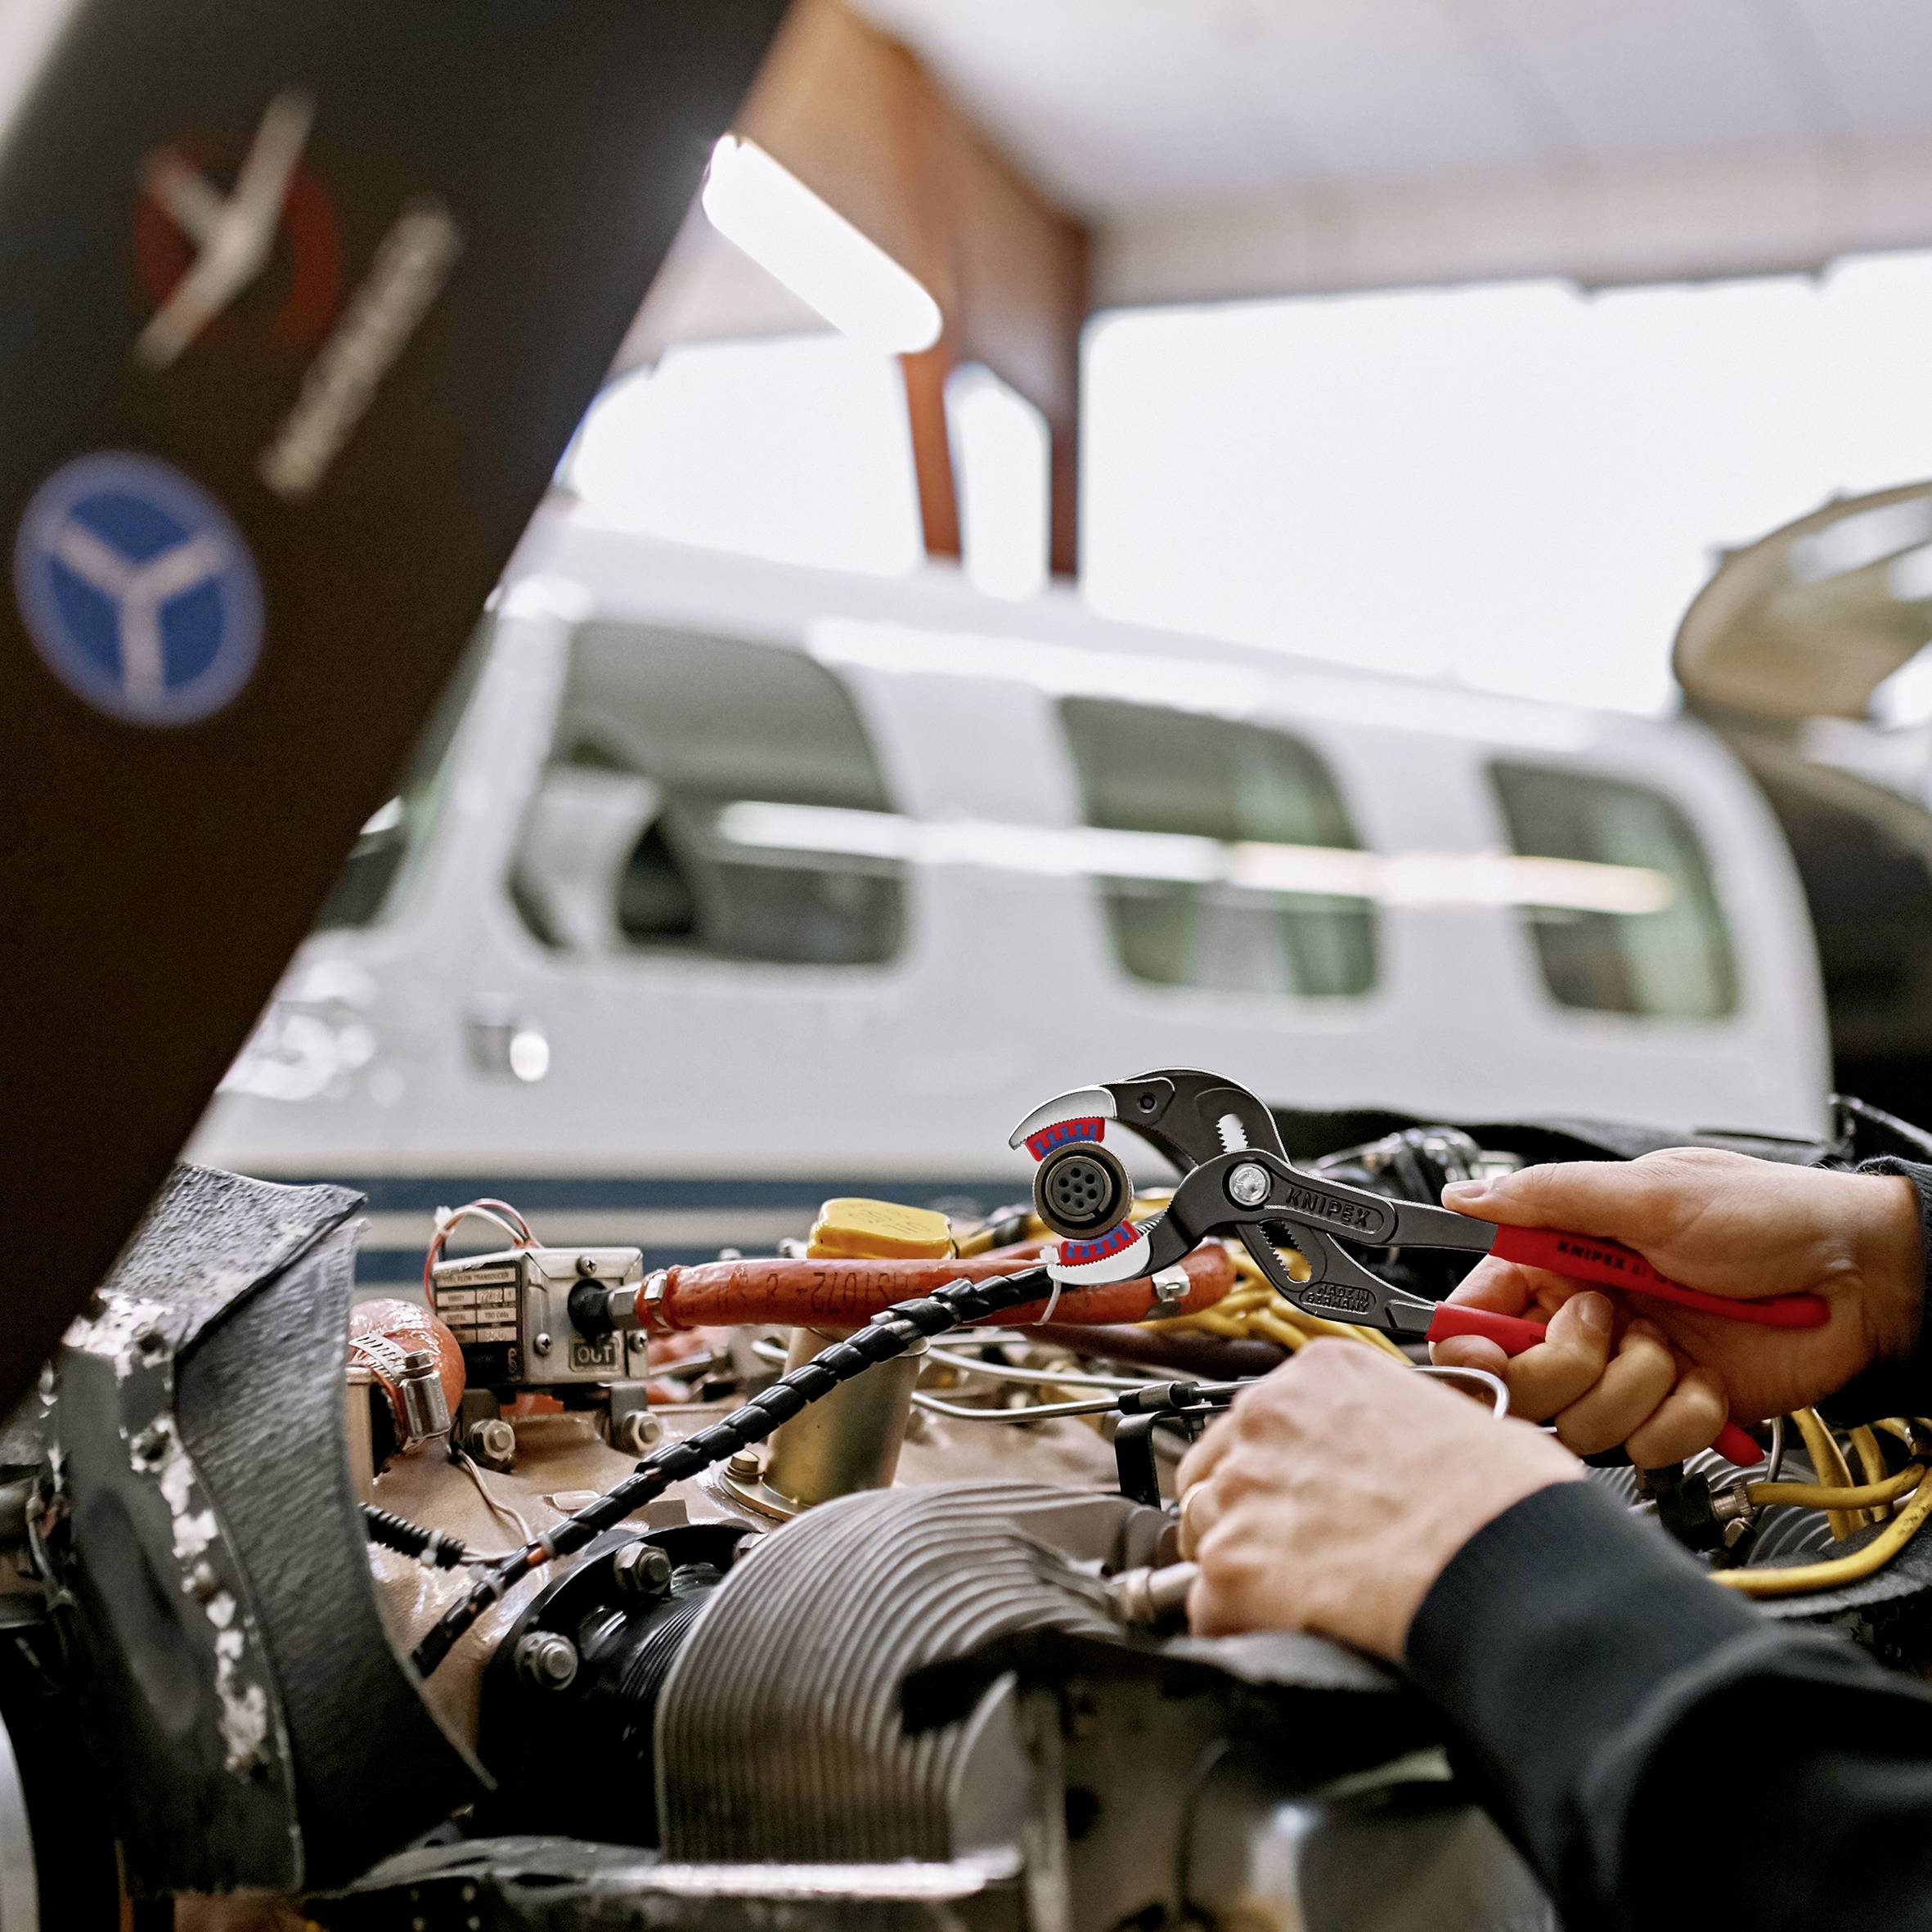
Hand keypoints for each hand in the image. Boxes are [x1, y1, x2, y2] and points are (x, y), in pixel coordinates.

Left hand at [1177, 1340, 1580, 1659]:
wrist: (1507, 1566)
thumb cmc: (1502, 1502)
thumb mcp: (1451, 1416)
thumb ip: (1392, 1426)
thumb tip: (1401, 1461)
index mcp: (1319, 1375)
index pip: (1260, 1419)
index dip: (1277, 1468)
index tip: (1296, 1496)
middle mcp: (1265, 1420)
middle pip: (1219, 1472)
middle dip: (1249, 1514)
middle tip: (1298, 1553)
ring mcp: (1240, 1492)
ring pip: (1205, 1535)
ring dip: (1240, 1568)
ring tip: (1300, 1598)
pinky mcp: (1232, 1568)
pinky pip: (1208, 1607)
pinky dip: (1239, 1626)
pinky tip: (1289, 1633)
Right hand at [1432, 1150, 1923, 1463]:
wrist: (1865, 1280)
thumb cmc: (1771, 1218)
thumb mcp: (1652, 1192)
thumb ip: (1551, 1197)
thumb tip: (1467, 1194)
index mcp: (1564, 1260)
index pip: (1479, 1312)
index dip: (1472, 1343)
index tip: (1489, 1354)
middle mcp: (1589, 1319)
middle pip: (1521, 1383)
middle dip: (1565, 1367)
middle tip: (1611, 1326)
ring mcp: (1631, 1370)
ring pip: (1581, 1423)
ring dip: (1635, 1389)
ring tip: (1677, 1349)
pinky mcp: (1677, 1412)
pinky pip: (1647, 1447)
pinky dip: (1684, 1418)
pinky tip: (1711, 1381)